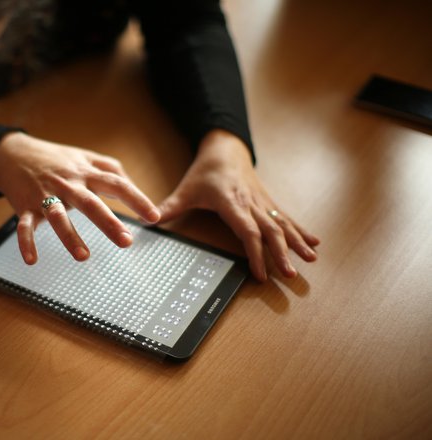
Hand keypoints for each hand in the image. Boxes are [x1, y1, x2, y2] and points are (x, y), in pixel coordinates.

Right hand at [0, 132, 159, 263]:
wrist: (12, 153)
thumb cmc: (55, 158)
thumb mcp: (85, 156)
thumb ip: (111, 168)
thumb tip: (133, 185)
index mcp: (85, 173)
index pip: (116, 185)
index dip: (137, 199)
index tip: (154, 217)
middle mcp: (67, 184)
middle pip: (90, 203)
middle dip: (108, 223)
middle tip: (126, 242)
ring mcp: (44, 196)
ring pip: (58, 216)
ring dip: (69, 236)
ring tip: (84, 256)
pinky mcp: (24, 206)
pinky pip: (24, 226)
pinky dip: (26, 242)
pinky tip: (32, 260)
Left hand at [158, 129, 319, 281]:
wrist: (226, 146)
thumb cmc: (206, 170)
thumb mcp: (186, 188)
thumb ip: (170, 207)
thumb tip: (150, 222)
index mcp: (231, 201)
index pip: (247, 230)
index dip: (254, 252)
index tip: (259, 273)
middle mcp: (251, 202)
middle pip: (270, 231)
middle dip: (282, 253)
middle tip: (289, 275)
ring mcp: (262, 201)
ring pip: (283, 224)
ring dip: (297, 243)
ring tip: (311, 260)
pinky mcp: (268, 200)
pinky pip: (287, 217)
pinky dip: (301, 230)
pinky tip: (315, 242)